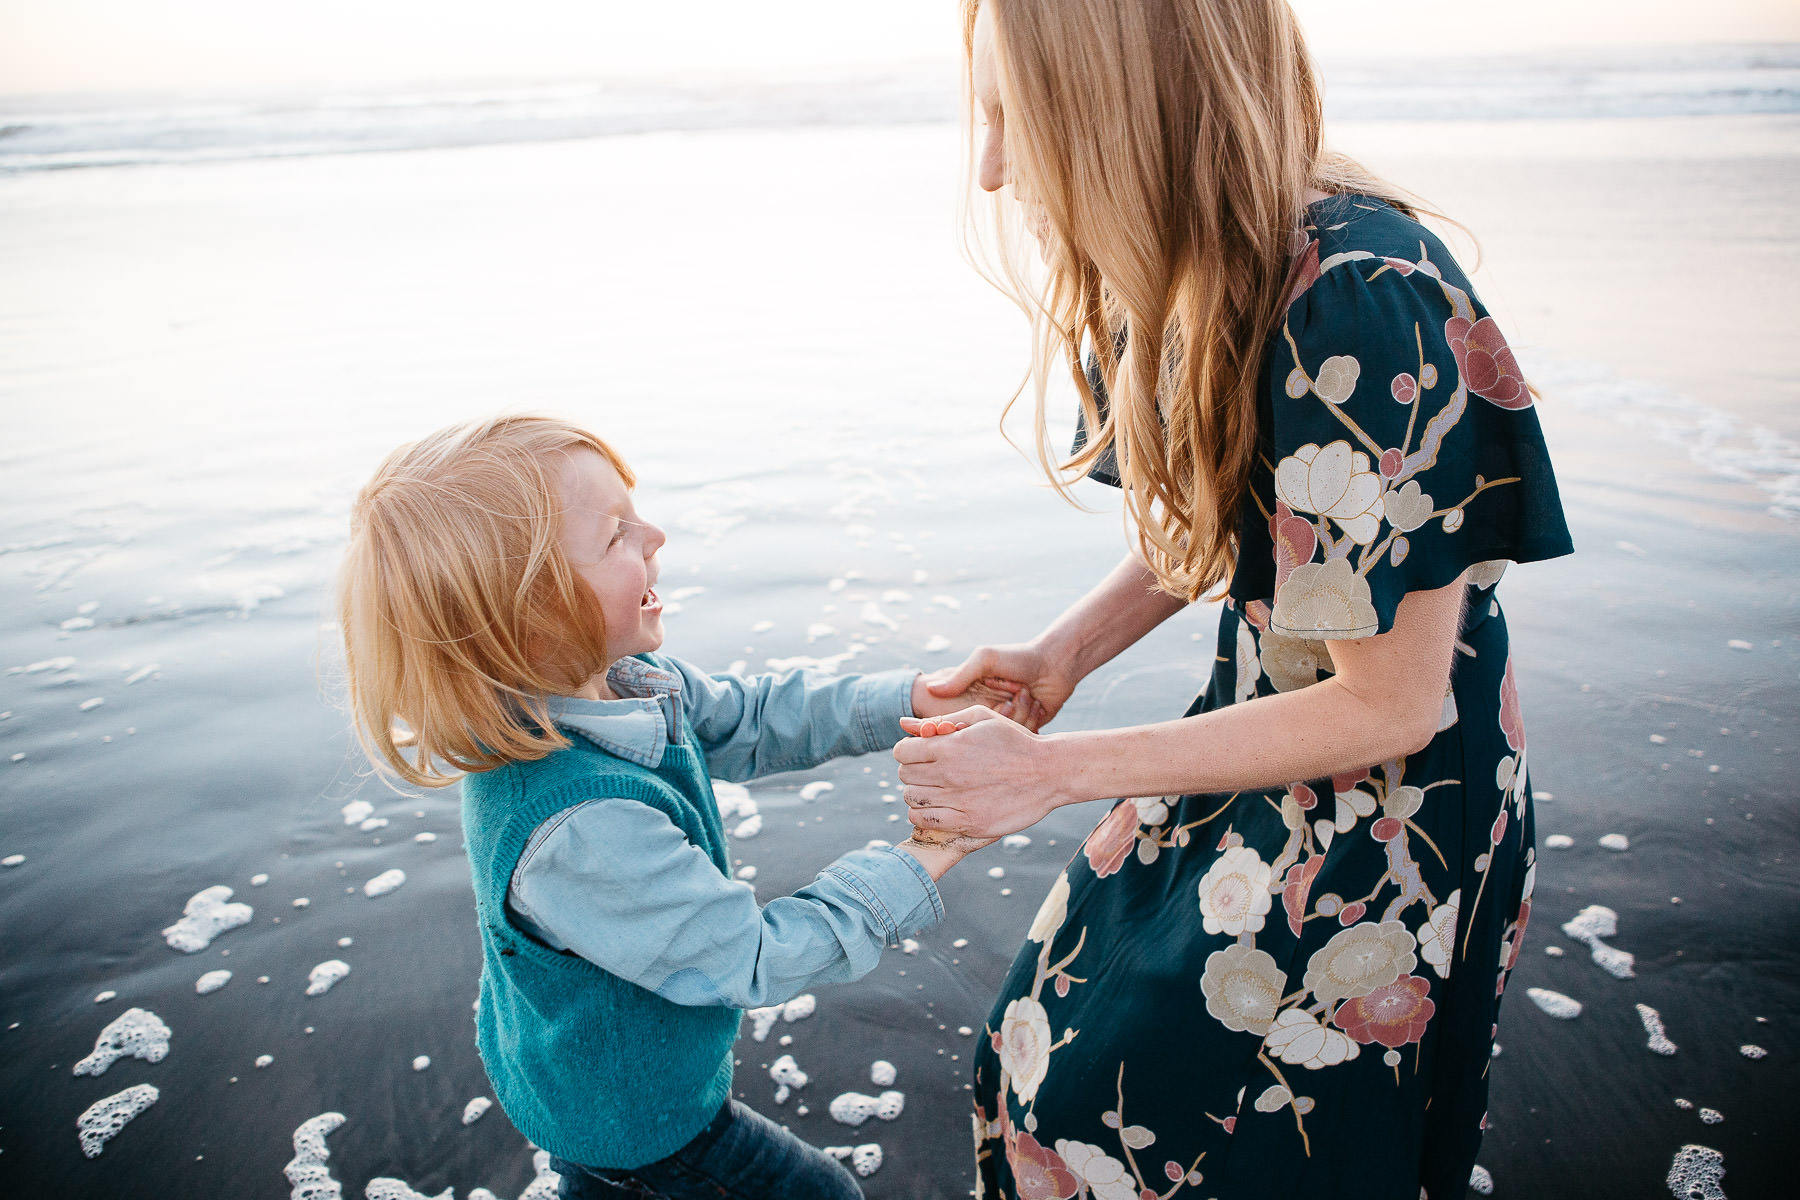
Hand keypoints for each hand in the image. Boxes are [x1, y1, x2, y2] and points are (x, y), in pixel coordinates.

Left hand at [893, 706, 1069, 839]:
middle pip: (904, 776)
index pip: (901, 751)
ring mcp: (959, 801)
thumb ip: (941, 720)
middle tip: (930, 770)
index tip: (921, 753)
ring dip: (917, 793)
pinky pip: (926, 822)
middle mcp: (950, 774)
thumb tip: (903, 724)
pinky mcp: (970, 823)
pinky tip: (937, 807)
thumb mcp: (980, 718)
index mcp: (949, 746)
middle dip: (912, 771)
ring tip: (935, 789)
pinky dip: (923, 815)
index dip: (908, 750)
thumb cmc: (1014, 741)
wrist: (1049, 772)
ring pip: (912, 800)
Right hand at [922, 642, 1078, 731]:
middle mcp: (990, 712)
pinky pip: (1023, 739)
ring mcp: (1010, 723)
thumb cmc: (1019, 657)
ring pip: (1004, 737)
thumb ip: (959, 676)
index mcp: (975, 697)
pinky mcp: (1028, 729)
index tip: (980, 706)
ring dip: (1018, 714)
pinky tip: (1036, 702)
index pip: (960, 720)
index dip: (967, 718)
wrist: (1056, 662)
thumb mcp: (985, 660)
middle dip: (997, 716)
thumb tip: (931, 689)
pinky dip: (1030, 721)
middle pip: (983, 732)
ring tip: (1026, 693)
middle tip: (1010, 697)